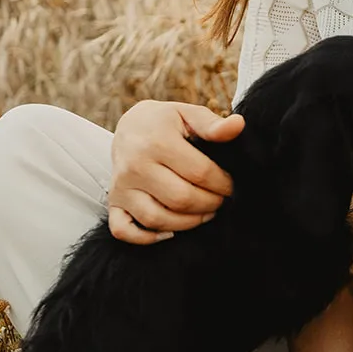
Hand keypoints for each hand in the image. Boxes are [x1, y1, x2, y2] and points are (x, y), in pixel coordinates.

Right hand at [109, 100, 243, 245]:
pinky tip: (170, 231)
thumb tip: (238, 126)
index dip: (223, 183)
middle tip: (221, 200)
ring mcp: (121, 187)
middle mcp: (135, 166)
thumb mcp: (187, 114)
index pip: (200, 172)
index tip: (232, 185)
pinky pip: (123, 230)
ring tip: (205, 213)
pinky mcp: (113, 202)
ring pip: (157, 219)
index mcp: (157, 142)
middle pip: (181, 199)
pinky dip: (146, 237)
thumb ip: (212, 124)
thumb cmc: (164, 122)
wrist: (129, 126)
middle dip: (209, 204)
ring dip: (188, 223)